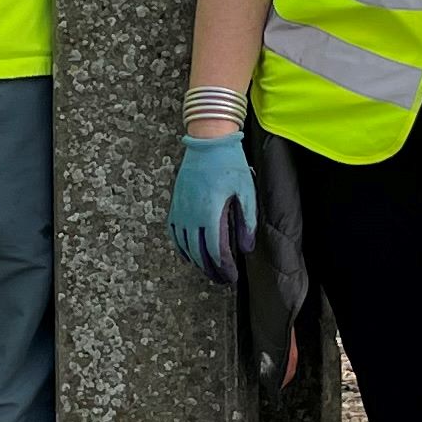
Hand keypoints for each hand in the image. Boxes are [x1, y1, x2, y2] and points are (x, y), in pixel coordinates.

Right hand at [169, 131, 255, 284]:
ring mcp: (181, 209)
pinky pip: (174, 232)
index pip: (216, 251)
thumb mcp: (246, 191)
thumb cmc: (230, 163)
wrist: (208, 141)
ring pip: (184, 246)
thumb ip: (247, 221)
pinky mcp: (175, 203)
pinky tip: (189, 254)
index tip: (232, 277)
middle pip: (199, 253)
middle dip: (211, 270)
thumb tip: (246, 248)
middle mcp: (192, 214)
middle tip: (222, 280)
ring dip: (196, 262)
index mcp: (211, 212)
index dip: (224, 268)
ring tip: (208, 270)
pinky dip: (180, 247)